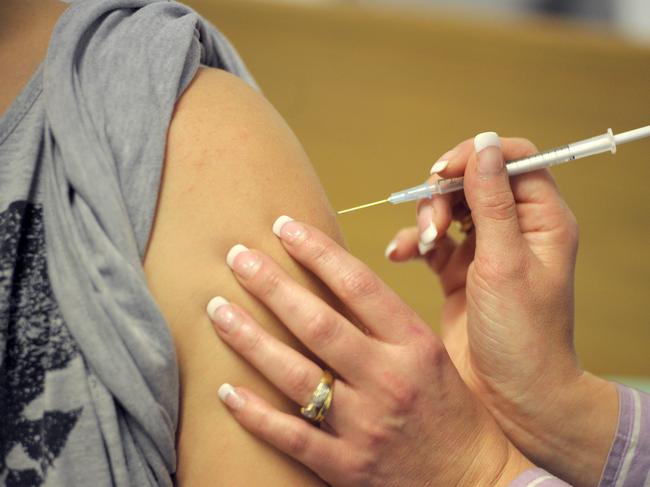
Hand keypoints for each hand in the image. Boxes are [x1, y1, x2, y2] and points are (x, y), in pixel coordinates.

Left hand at [207, 219, 531, 485]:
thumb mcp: (429, 355)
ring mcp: (366, 426)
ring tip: (217, 309)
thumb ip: (384, 322)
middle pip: (318, 324)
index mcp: (415, 346)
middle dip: (271, 285)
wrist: (471, 482)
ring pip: (295, 375)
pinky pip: (290, 434)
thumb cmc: (449, 410)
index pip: (360, 286)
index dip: (317, 251)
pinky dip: (254, 412)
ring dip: (250, 339)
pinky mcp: (345, 466)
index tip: (284, 226)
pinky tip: (225, 388)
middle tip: (237, 256)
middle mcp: (389, 380)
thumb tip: (327, 281)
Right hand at [387, 133, 617, 485]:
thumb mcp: (504, 263)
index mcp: (542, 220)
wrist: (510, 397)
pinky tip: (401, 255)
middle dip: (443, 195)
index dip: (477, 156)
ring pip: (448, 209)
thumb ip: (492, 203)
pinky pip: (431, 241)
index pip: (514, 160)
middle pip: (473, 182)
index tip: (444, 172)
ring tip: (422, 246)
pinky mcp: (459, 271)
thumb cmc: (522, 336)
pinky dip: (414, 243)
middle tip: (433, 223)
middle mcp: (515, 230)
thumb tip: (484, 145)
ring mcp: (485, 250)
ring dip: (427, 220)